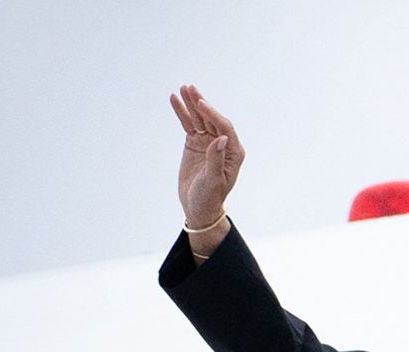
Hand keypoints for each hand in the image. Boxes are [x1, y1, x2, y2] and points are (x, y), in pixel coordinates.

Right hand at [169, 85, 244, 236]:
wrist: (199, 207)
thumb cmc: (210, 198)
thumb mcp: (214, 181)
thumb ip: (217, 159)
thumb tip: (222, 138)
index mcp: (234, 152)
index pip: (224, 127)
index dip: (212, 114)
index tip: (200, 103)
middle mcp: (223, 144)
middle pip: (212, 119)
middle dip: (201, 103)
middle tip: (189, 88)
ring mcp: (208, 142)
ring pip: (199, 119)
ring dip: (191, 104)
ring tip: (182, 89)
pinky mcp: (195, 143)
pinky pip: (189, 125)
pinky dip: (182, 113)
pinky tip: (175, 100)